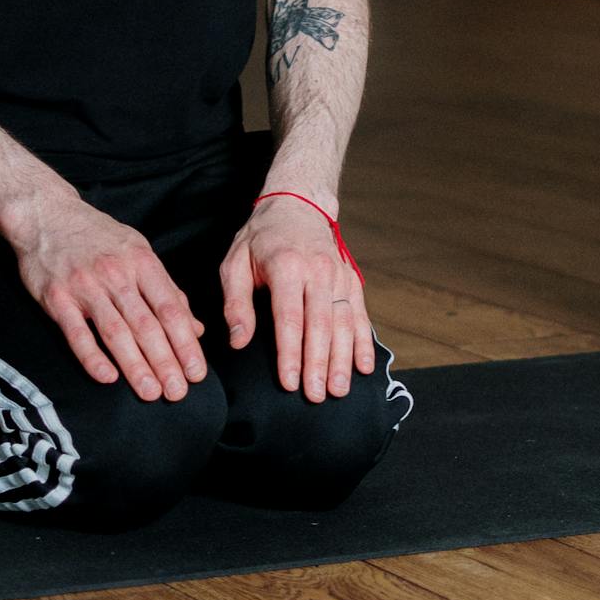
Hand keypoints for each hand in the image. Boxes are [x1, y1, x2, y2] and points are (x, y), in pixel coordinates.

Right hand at [12, 196, 207, 400]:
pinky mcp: (57, 298)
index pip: (170, 308)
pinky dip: (93, 357)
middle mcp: (117, 274)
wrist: (46, 215)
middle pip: (146, 324)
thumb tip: (193, 327)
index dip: (185, 342)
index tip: (197, 370)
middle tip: (178, 392)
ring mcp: (86, 286)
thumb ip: (166, 290)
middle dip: (165, 361)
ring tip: (150, 392)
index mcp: (142, 262)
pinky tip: (108, 377)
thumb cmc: (97, 236)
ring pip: (116, 332)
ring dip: (135, 366)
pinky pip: (77, 333)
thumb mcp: (138, 251)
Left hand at [220, 192, 375, 402]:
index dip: (290, 353)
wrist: (297, 203)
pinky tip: (364, 367)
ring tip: (339, 390)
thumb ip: (236, 303)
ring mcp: (339, 274)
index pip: (289, 318)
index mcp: (287, 266)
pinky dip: (363, 342)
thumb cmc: (261, 237)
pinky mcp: (351, 279)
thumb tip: (239, 342)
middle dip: (319, 364)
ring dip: (343, 359)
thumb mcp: (235, 262)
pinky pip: (359, 314)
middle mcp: (318, 270)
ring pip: (344, 322)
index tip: (289, 382)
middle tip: (316, 396)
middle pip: (321, 325)